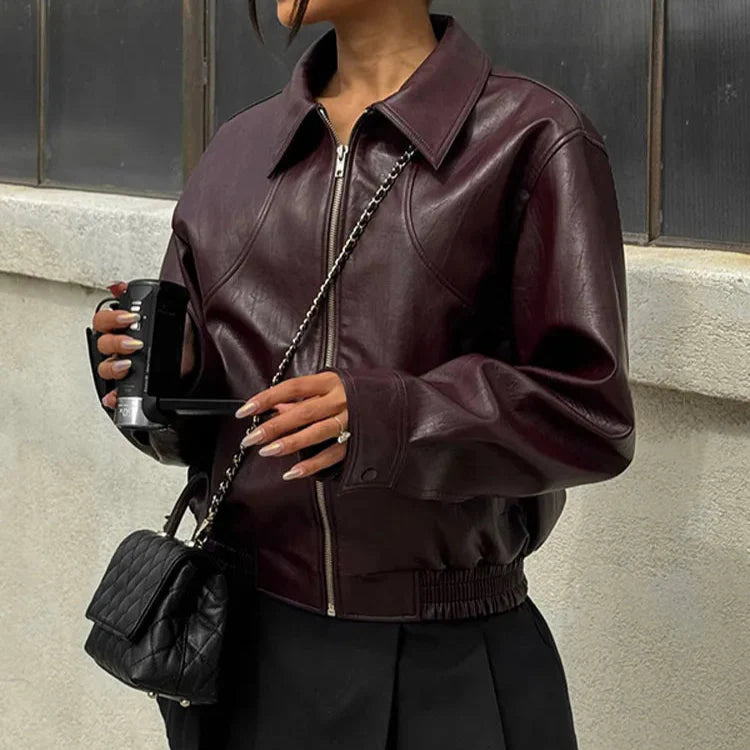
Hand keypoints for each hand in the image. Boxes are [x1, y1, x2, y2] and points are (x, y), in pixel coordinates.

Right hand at [92, 280, 195, 409]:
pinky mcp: (131, 384)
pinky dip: (113, 395)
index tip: (130, 317)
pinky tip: (115, 396)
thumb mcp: (161, 312)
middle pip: (102, 344)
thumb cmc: (173, 335)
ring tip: (128, 365)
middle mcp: (119, 347)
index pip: (103, 321)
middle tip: (134, 343)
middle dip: (116, 342)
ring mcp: (123, 366)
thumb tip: (119, 285)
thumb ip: (140, 298)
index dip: (112, 319)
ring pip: (105, 367)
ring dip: (113, 366)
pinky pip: (115, 392)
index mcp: (122, 329)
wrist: (191, 356)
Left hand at [234, 372, 348, 479]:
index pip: (293, 388)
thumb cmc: (357, 391)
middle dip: (274, 426)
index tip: (245, 410)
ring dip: (289, 444)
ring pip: (316, 433)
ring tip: (267, 451)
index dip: (267, 398)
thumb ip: (303, 397)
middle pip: (302, 412)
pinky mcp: (358, 441)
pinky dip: (312, 465)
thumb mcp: (330, 386)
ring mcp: (350, 421)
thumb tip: (275, 407)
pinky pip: (332, 455)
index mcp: (330, 382)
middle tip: (250, 438)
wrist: (397, 402)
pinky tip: (292, 472)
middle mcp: (340, 400)